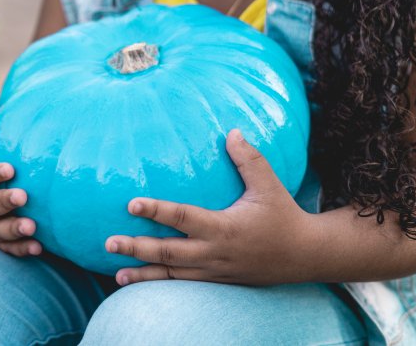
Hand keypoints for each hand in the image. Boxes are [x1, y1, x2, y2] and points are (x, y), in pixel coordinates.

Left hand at [105, 129, 317, 285]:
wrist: (306, 256)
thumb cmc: (284, 216)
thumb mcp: (269, 185)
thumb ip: (249, 159)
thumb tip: (232, 131)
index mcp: (224, 227)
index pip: (182, 217)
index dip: (156, 211)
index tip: (131, 204)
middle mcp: (215, 252)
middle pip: (169, 252)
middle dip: (137, 248)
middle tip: (109, 242)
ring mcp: (215, 270)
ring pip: (173, 275)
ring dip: (143, 274)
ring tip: (116, 273)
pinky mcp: (217, 281)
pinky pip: (185, 284)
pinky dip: (161, 285)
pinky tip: (141, 284)